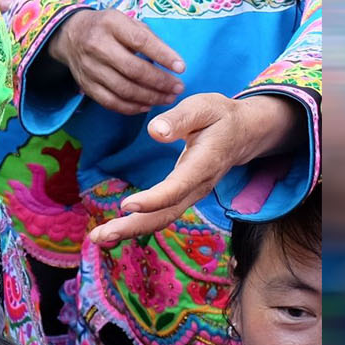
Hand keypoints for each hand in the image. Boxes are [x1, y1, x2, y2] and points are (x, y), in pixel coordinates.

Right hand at [47, 8, 186, 113]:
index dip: (163, 55)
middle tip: (178, 88)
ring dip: (150, 97)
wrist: (70, 34)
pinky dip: (131, 107)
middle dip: (160, 82)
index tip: (181, 67)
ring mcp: (89, 67)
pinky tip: (147, 105)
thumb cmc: (108, 27)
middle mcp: (97, 45)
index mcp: (110, 23)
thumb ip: (148, 37)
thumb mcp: (126, 21)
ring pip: (123, 89)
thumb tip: (171, 61)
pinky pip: (110, 102)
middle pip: (132, 69)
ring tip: (167, 98)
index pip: (140, 41)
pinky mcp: (85, 84)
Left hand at [89, 93, 299, 245]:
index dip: (154, 199)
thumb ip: (179, 119)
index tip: (127, 205)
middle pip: (166, 213)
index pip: (177, 187)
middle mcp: (198, 186)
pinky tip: (116, 228)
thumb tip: (154, 131)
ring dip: (131, 230)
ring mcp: (192, 194)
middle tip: (100, 236)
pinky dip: (139, 224)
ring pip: (162, 218)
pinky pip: (162, 214)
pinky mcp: (184, 195)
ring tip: (99, 237)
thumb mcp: (203, 107)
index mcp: (203, 163)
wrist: (245, 133)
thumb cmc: (220, 117)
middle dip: (133, 227)